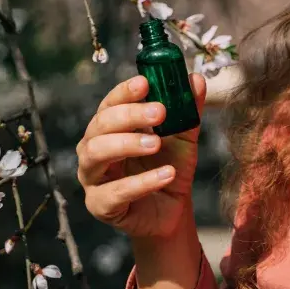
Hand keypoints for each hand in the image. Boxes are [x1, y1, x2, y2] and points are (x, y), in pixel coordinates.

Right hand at [77, 73, 206, 237]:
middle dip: (129, 115)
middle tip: (159, 112)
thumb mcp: (184, 136)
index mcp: (110, 128)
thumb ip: (188, 110)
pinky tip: (166, 174)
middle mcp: (93, 149)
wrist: (172, 209)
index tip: (145, 83)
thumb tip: (196, 79)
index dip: (124, 92)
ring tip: (156, 144)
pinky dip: (141, 182)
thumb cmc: (169, 166)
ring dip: (127, 144)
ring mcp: (93, 178)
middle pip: (99, 125)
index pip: (110, 103)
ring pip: (95, 154)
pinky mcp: (101, 205)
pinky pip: (114, 192)